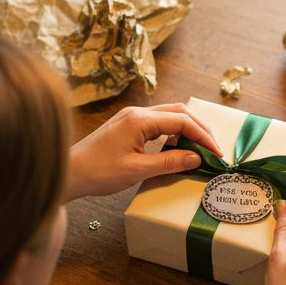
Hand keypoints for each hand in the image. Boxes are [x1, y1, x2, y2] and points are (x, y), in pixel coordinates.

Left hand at [65, 104, 223, 200]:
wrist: (69, 172)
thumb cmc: (98, 172)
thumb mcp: (137, 170)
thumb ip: (169, 162)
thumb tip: (196, 158)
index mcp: (140, 120)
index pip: (182, 121)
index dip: (203, 136)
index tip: (216, 152)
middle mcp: (137, 113)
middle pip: (178, 111)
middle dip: (199, 128)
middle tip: (213, 148)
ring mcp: (131, 117)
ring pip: (168, 115)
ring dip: (186, 129)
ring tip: (198, 149)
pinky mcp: (127, 125)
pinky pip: (157, 123)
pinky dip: (172, 132)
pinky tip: (175, 147)